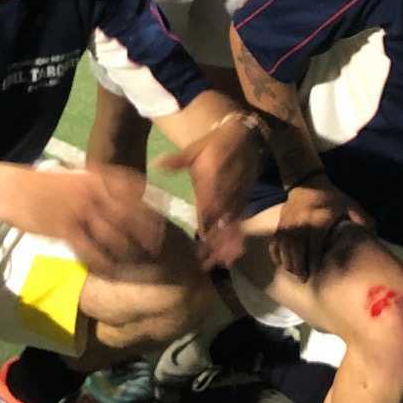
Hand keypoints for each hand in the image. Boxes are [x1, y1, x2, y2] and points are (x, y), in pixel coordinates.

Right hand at [0, 164, 165, 277]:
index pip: (134, 190)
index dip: (151, 206)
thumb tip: (126, 196)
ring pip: (114, 234)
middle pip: (129, 213)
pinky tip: (113, 272)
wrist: (12, 189)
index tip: (164, 222)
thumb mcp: (77, 178)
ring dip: (129, 250)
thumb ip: (100, 186)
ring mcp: (79, 210)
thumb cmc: (46, 185)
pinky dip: (104, 263)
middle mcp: (93, 191)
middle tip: (159, 248)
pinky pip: (91, 250)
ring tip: (141, 263)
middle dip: (146, 232)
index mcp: (98, 176)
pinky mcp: (65, 228)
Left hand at [156, 113, 267, 267]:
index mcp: (212, 181)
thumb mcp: (195, 149)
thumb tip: (156, 164)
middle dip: (215, 243)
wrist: (245, 138)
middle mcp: (226, 193)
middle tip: (205, 264)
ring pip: (232, 225)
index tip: (198, 244)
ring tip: (220, 263)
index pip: (207, 207)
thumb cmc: (214, 145)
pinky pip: (240, 222)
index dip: (204, 226)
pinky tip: (231, 255)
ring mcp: (237, 199)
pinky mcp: (244, 201)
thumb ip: (177, 161)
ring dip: (226, 245)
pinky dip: (236, 238)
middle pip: (220, 222)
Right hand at [270, 177, 372, 281]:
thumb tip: (373, 233)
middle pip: (296, 251)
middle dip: (300, 267)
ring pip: (284, 250)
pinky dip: (277, 255)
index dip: (314, 262)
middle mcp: (301, 224)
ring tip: (296, 273)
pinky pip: (275, 244)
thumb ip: (361, 218)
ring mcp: (288, 225)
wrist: (307, 182)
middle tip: (305, 278)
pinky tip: (283, 263)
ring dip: (289, 264)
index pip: (313, 247)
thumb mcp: (348, 204)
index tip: (317, 272)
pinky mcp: (280, 225)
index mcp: (318, 221)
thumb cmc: (330, 197)